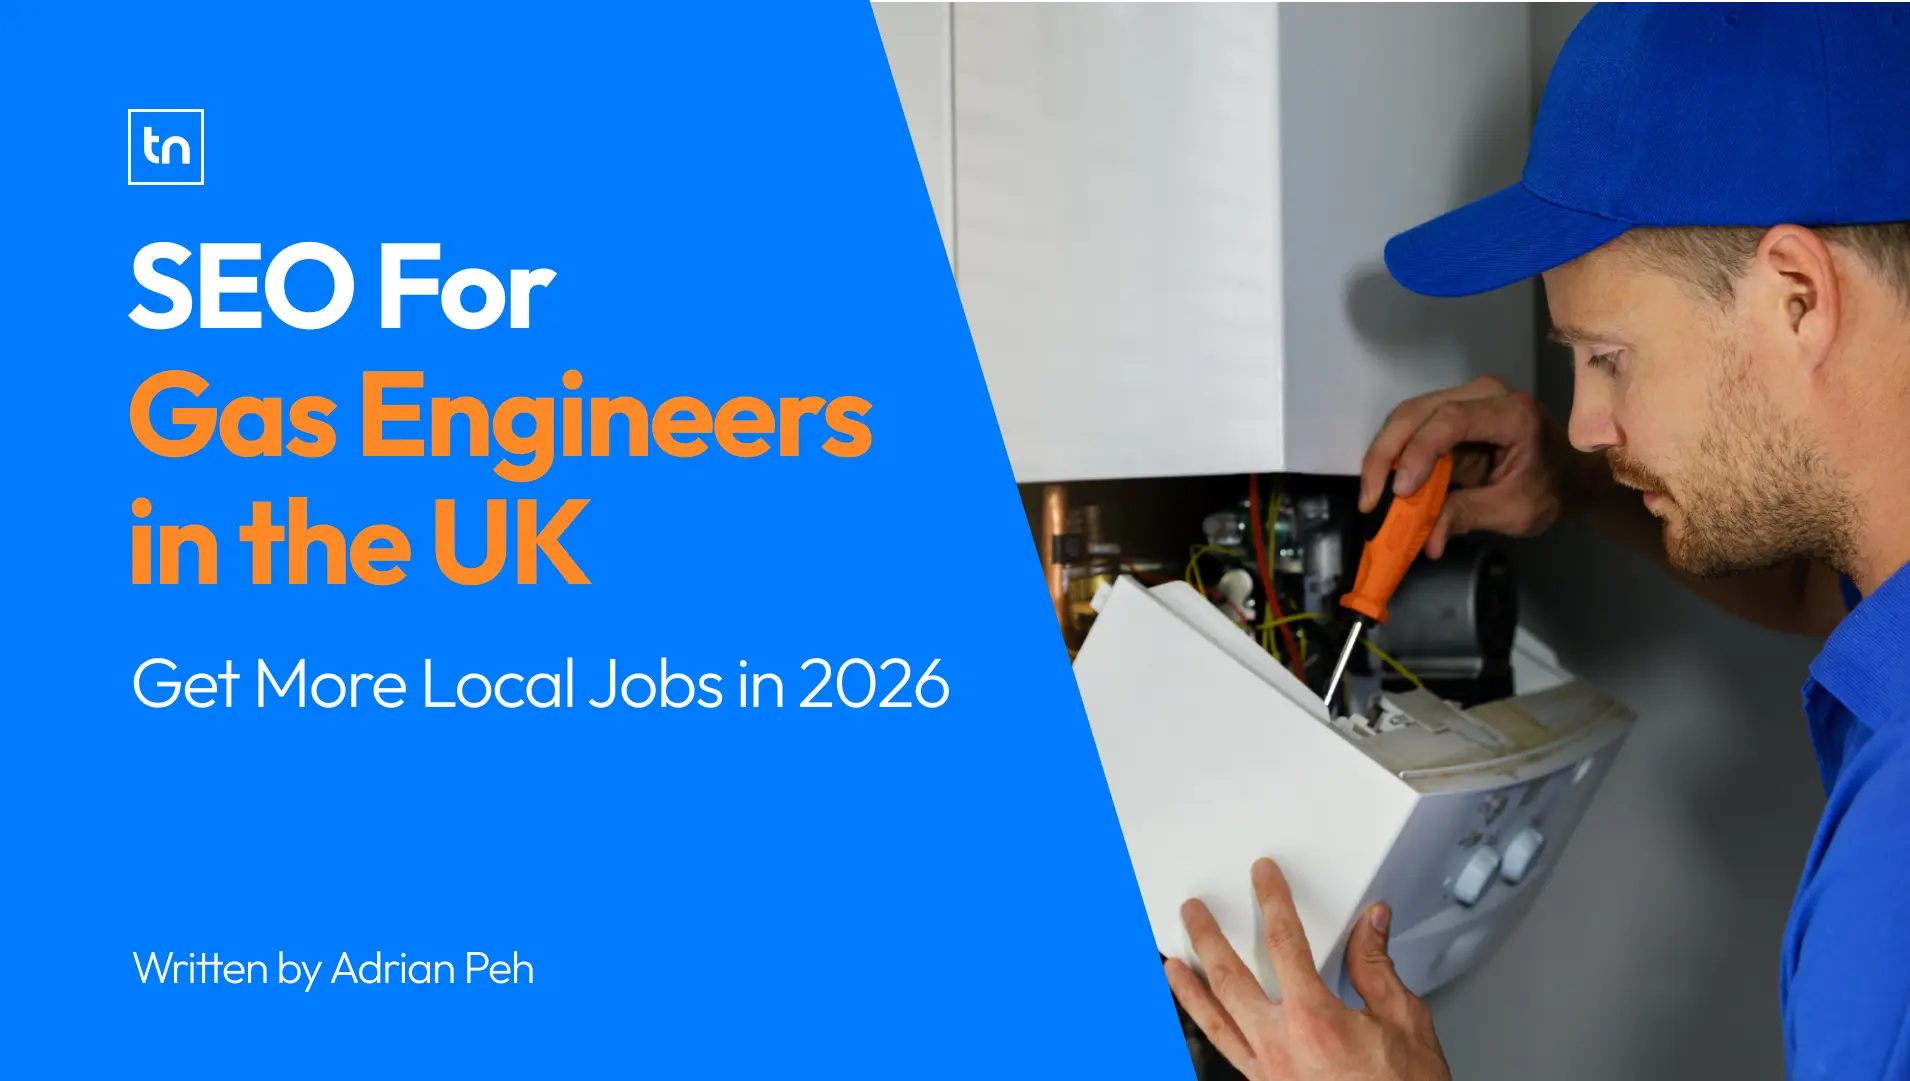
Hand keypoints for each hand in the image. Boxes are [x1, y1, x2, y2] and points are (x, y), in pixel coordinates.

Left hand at [1164, 859, 1449, 1080]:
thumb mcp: (1405, 1022)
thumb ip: (1376, 969)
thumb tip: (1370, 925)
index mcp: (1315, 1020)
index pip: (1285, 942)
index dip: (1272, 902)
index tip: (1263, 878)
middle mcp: (1281, 1046)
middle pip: (1229, 977)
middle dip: (1207, 938)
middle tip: (1193, 912)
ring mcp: (1268, 1072)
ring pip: (1214, 1021)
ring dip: (1189, 988)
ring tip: (1173, 964)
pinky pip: (1227, 1053)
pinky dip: (1208, 1031)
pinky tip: (1203, 1021)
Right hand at [1358, 375, 1575, 558]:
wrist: (1569, 474)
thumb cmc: (1551, 490)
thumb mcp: (1515, 511)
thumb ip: (1468, 516)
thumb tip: (1425, 542)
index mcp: (1512, 413)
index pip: (1452, 419)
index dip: (1419, 452)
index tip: (1400, 491)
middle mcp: (1484, 394)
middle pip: (1417, 411)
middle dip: (1386, 454)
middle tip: (1370, 499)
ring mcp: (1465, 397)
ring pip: (1406, 416)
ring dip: (1384, 456)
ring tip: (1373, 496)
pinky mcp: (1450, 410)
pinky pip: (1411, 427)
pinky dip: (1394, 457)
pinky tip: (1385, 485)